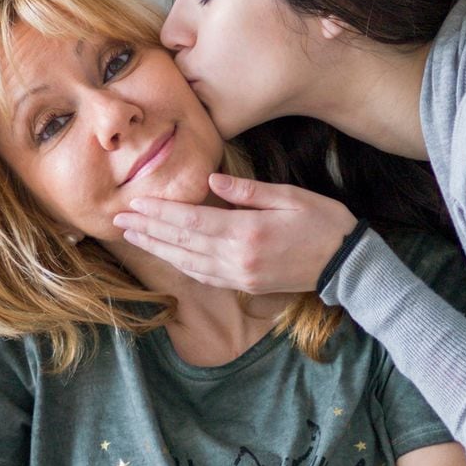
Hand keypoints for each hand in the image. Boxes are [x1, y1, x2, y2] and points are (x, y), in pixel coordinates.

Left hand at [113, 173, 358, 293]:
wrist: (347, 264)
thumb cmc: (323, 222)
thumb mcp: (289, 196)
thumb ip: (248, 191)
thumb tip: (211, 180)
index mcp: (247, 232)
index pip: (190, 222)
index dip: (159, 214)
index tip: (135, 205)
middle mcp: (237, 258)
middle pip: (182, 243)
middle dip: (148, 231)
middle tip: (119, 221)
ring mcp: (240, 276)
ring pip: (187, 263)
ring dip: (157, 250)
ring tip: (133, 237)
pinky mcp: (245, 285)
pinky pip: (204, 276)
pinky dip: (180, 265)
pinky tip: (166, 256)